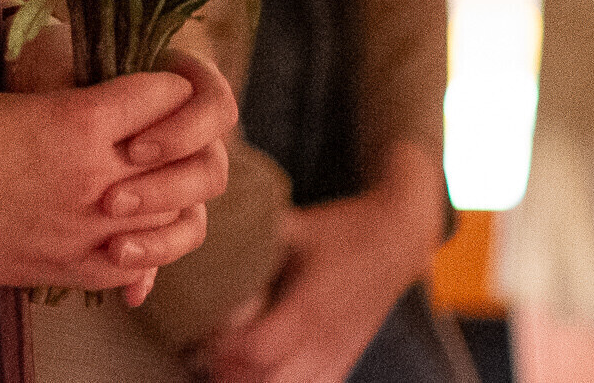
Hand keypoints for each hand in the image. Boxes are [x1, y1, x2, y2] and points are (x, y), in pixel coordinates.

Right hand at [0, 50, 233, 302]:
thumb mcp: (17, 97)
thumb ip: (79, 108)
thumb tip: (120, 108)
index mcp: (79, 120)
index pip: (169, 94)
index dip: (169, 84)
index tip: (159, 83)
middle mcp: (94, 177)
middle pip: (189, 159)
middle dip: (189, 141)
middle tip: (169, 132)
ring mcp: (86, 230)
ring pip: (178, 218)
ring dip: (177, 196)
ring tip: (160, 182)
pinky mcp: (69, 269)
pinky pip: (139, 264)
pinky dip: (150, 247)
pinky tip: (135, 231)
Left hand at [199, 142, 442, 382]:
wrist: (397, 240)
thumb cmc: (341, 230)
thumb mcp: (294, 225)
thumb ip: (252, 236)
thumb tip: (203, 229)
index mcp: (308, 308)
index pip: (258, 347)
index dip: (222, 349)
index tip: (196, 335)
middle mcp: (323, 341)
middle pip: (269, 381)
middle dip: (230, 375)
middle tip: (200, 355)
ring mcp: (336, 357)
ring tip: (225, 368)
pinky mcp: (345, 363)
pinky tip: (259, 376)